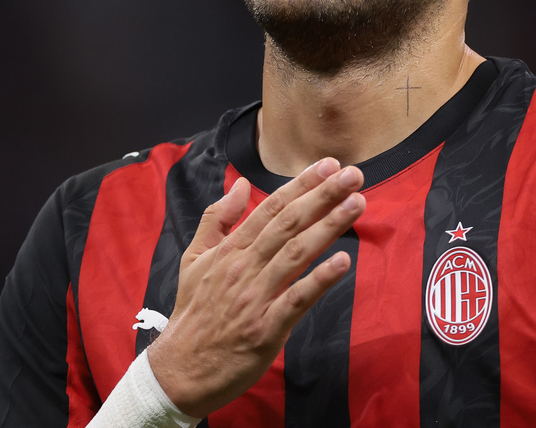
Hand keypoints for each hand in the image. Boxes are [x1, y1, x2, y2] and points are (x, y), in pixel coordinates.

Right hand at [146, 158, 364, 417]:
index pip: (271, 208)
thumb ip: (216, 218)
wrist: (179, 368)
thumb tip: (240, 184)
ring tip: (356, 204)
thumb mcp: (194, 258)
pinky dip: (320, 279)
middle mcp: (243, 267)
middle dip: (323, 196)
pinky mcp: (266, 328)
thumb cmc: (192, 312)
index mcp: (229, 249)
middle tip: (353, 174)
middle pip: (288, 223)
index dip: (301, 184)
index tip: (328, 166)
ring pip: (296, 254)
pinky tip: (343, 262)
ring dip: (329, 226)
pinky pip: (297, 299)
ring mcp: (255, 297)